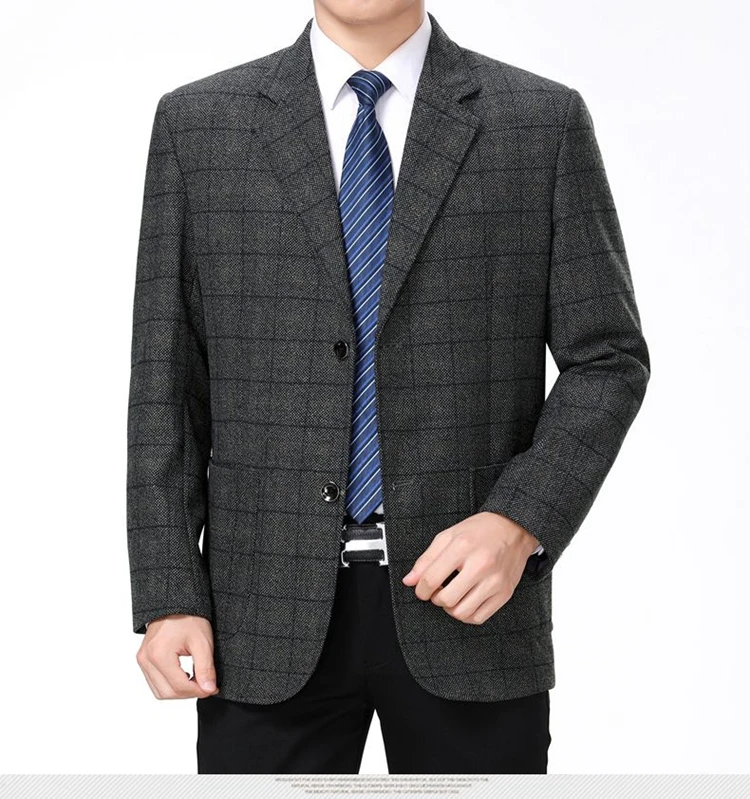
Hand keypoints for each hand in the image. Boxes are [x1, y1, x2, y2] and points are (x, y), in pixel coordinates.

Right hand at [136, 614, 219, 698]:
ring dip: (179, 691)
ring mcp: (142, 660)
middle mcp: (146, 659)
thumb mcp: (202, 641)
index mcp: (159, 654)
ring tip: (196, 681)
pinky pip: (155, 682)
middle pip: (167, 692)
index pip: (179, 686)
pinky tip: (185, 676)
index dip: (198, 691)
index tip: (212, 688)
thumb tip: (209, 689)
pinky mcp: (143, 659)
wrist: (175, 603)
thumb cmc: (189, 617)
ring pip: (160, 691)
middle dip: (189, 693)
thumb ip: (206, 668)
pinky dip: (170, 685)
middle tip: (206, 686)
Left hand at [402, 512, 540, 624]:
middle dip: (435, 599)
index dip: (421, 589)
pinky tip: (465, 601)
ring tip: (451, 595)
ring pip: (462, 612)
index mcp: (462, 547)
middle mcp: (480, 565)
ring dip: (450, 609)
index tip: (422, 589)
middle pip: (446, 599)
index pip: (431, 579)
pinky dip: (466, 614)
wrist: (513, 528)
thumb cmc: (479, 531)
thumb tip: (409, 581)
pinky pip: (478, 618)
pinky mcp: (505, 593)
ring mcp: (495, 581)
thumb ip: (427, 559)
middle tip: (438, 590)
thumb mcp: (448, 536)